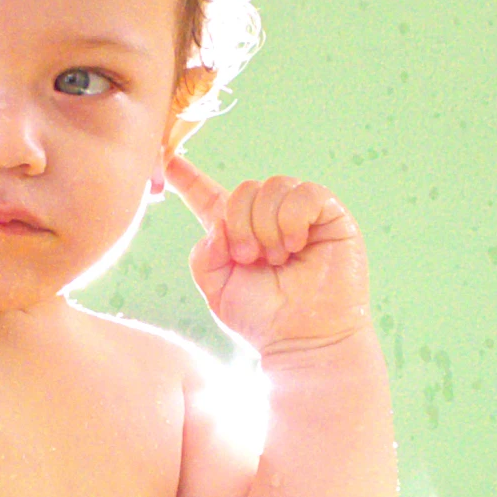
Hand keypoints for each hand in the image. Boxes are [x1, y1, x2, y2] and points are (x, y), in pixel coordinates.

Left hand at [164, 156, 371, 353]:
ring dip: (267, 227)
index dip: (187, 176)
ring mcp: (301, 216)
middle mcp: (269, 219)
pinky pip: (306, 194)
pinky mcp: (331, 216)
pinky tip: (295, 247)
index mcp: (237, 233)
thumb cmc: (263, 320)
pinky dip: (293, 220)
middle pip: (244, 189)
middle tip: (251, 259)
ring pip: (273, 187)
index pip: (209, 196)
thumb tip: (220, 222)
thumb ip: (203, 254)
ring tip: (277, 260)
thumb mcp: (216, 290)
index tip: (166, 157)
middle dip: (241, 225)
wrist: (304, 340)